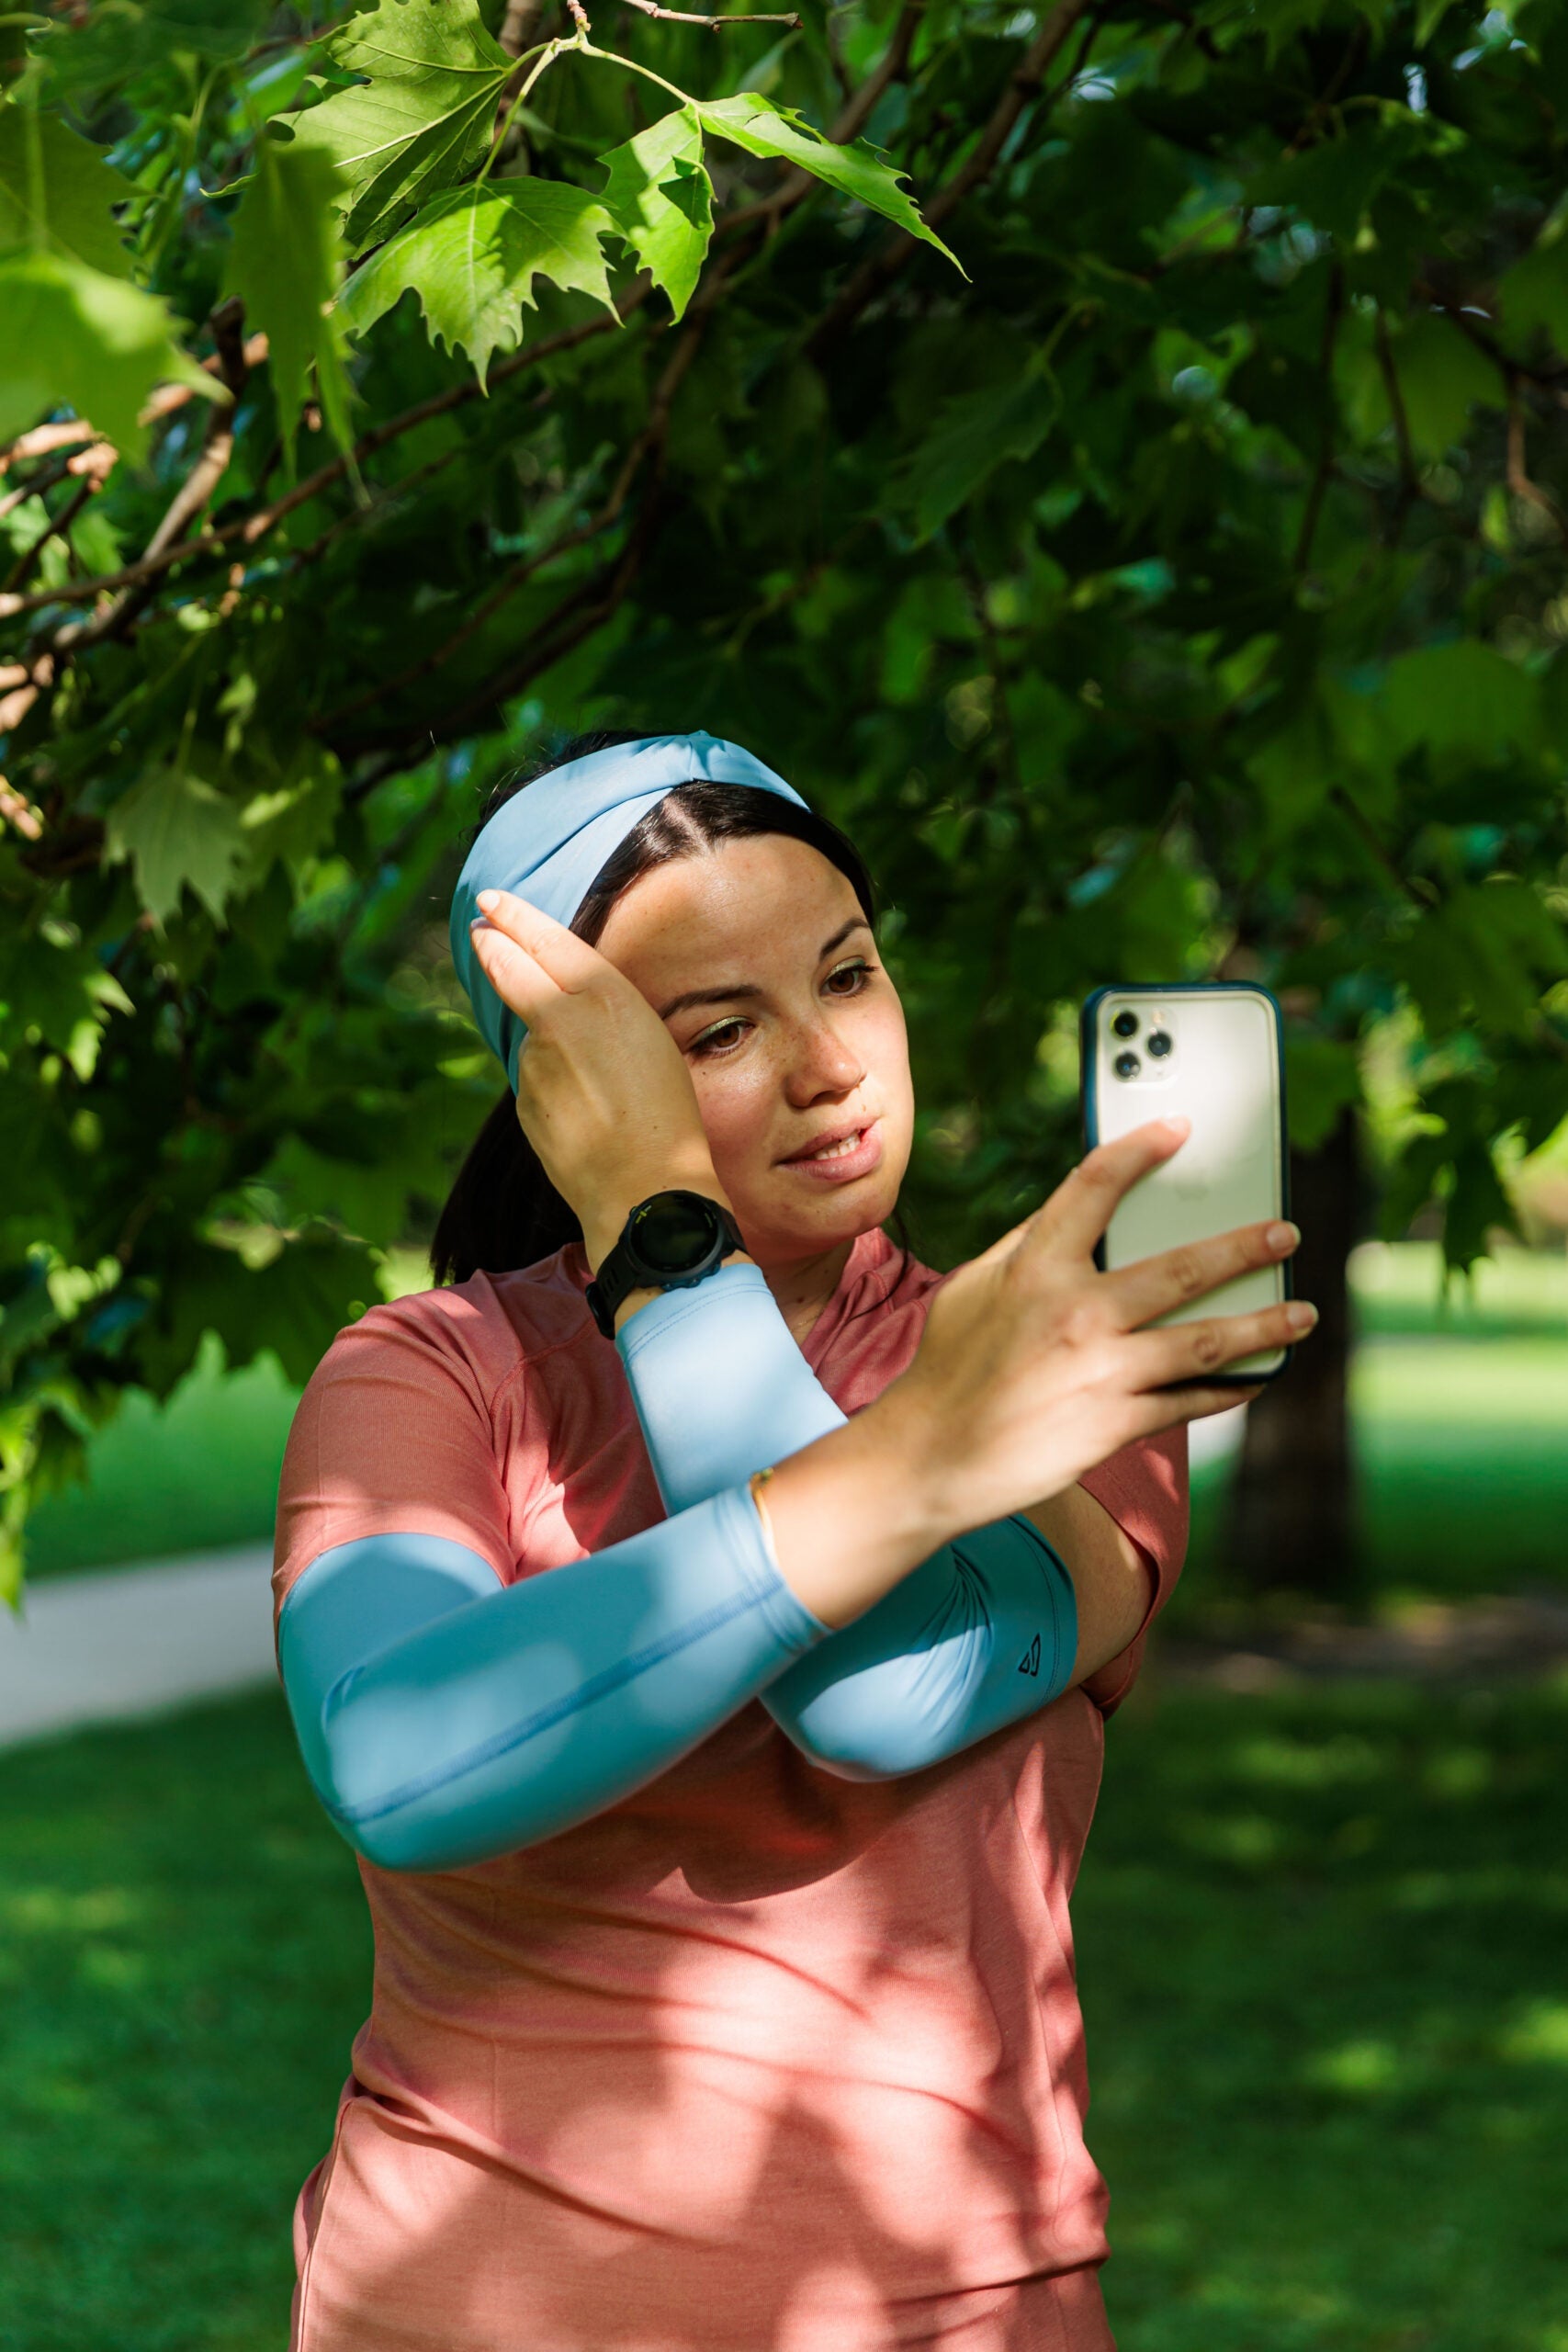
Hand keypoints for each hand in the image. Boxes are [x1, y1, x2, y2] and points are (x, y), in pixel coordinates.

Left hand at [466, 889, 731, 1268]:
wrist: (646, 1186)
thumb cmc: (668, 1115)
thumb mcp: (651, 1041)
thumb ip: (601, 1014)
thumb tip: (557, 1009)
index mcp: (603, 996)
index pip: (543, 940)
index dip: (513, 917)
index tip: (491, 902)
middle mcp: (559, 1019)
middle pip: (509, 968)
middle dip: (492, 943)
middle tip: (480, 929)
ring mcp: (533, 1061)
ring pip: (530, 1035)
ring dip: (543, 1039)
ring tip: (594, 1077)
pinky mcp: (523, 1099)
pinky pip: (535, 1078)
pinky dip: (550, 1082)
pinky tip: (584, 1108)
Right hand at [759, 1118, 1313, 1625]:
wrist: (932, 1457)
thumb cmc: (950, 1367)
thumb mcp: (975, 1288)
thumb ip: (1027, 1246)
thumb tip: (1073, 1211)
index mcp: (1034, 1267)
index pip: (1094, 1187)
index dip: (1140, 1150)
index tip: (1180, 1130)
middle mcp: (1073, 1313)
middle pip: (1180, 1269)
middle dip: (1244, 1247)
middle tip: (1285, 1234)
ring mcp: (1099, 1371)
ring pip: (1203, 1341)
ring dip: (1263, 1326)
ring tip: (1303, 1313)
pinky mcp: (1113, 1424)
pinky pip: (1187, 1401)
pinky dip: (1227, 1388)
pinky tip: (1254, 1378)